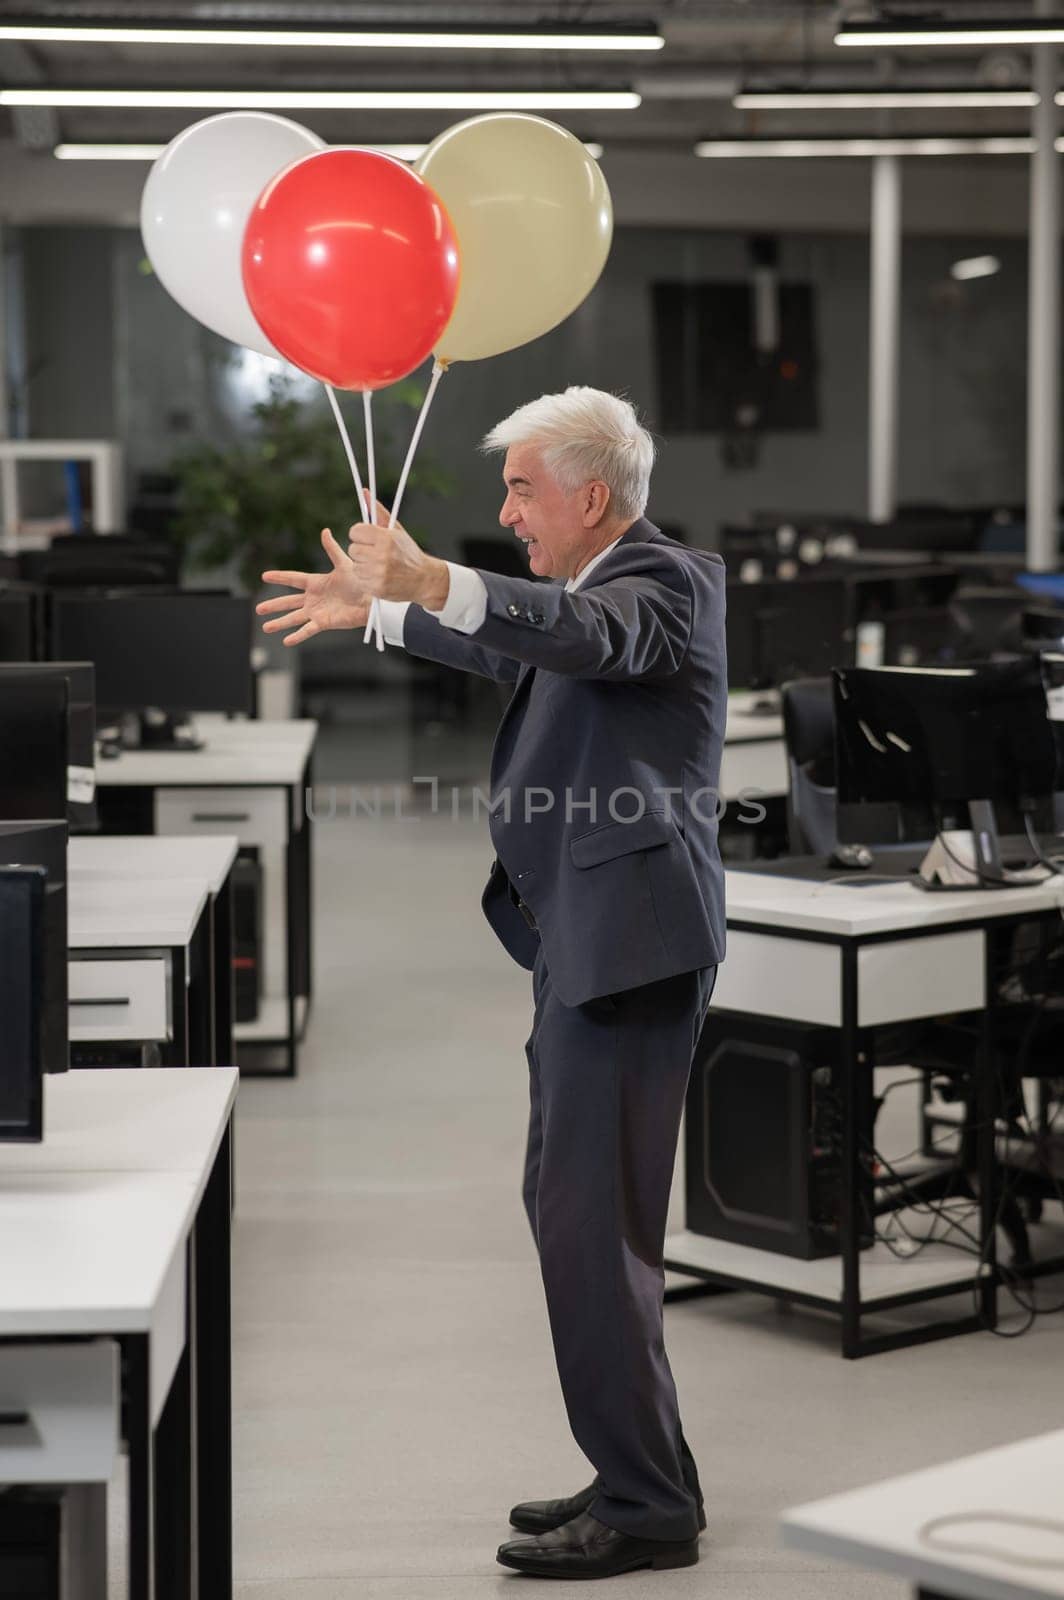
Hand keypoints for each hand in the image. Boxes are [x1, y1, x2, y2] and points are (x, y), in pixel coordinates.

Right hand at [257, 528, 371, 646]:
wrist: (372, 600)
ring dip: (280, 623)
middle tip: (258, 609)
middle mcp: (313, 598)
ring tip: (265, 627)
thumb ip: (332, 549)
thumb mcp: (343, 564)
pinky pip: (307, 630)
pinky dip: (297, 636)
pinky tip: (286, 641)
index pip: (293, 579)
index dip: (279, 577)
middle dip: (273, 605)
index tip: (264, 576)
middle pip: (288, 602)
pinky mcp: (324, 622)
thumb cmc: (361, 581)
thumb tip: (325, 531)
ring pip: (294, 618)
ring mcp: (317, 612)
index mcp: (316, 582)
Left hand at [347, 500, 449, 609]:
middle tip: (374, 554)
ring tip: (378, 566)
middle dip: (361, 551)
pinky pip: (360, 580)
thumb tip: (365, 493)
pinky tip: (379, 577)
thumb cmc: (408, 553)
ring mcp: (379, 572)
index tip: (368, 539)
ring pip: (355, 566)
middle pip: (353, 549)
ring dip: (363, 566)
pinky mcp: (377, 587)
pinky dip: (367, 580)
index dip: (360, 535)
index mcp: (385, 538)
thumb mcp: (396, 531)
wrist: (424, 579)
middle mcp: (381, 555)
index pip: (355, 531)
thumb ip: (378, 513)